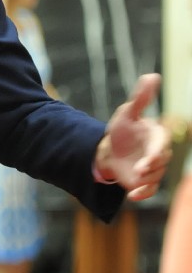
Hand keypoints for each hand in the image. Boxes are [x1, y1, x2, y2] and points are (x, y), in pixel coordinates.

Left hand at [95, 73, 171, 200]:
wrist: (110, 150)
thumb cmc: (122, 130)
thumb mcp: (128, 113)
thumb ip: (140, 98)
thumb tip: (153, 76)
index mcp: (157, 136)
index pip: (162, 145)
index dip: (157, 153)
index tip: (149, 159)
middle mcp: (159, 153)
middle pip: (161, 163)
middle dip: (150, 167)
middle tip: (138, 169)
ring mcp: (154, 169)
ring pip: (154, 177)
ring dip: (143, 179)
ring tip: (132, 175)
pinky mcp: (146, 182)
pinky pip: (149, 191)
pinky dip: (142, 194)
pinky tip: (131, 196)